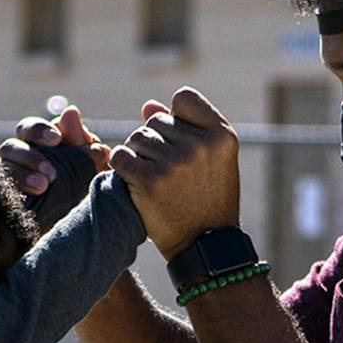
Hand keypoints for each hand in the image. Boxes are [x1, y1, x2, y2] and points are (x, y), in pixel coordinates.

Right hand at [0, 105, 108, 195]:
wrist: (74, 237)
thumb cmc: (81, 196)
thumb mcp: (88, 171)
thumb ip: (80, 144)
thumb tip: (70, 111)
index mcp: (37, 148)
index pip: (31, 129)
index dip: (40, 131)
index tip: (56, 139)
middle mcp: (16, 162)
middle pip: (10, 146)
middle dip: (30, 157)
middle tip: (51, 174)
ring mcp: (5, 183)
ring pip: (0, 168)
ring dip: (21, 176)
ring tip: (42, 188)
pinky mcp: (0, 202)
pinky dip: (5, 191)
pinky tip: (19, 199)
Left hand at [109, 87, 239, 260]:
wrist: (204, 245)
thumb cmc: (207, 198)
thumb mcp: (211, 159)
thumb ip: (186, 127)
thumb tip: (148, 106)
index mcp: (221, 135)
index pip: (183, 98)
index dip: (175, 116)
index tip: (179, 140)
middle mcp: (200, 146)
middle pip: (155, 121)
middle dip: (154, 141)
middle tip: (167, 171)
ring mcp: (175, 163)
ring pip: (136, 138)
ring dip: (137, 155)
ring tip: (153, 177)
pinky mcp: (150, 181)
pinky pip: (120, 157)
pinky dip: (121, 168)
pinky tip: (135, 182)